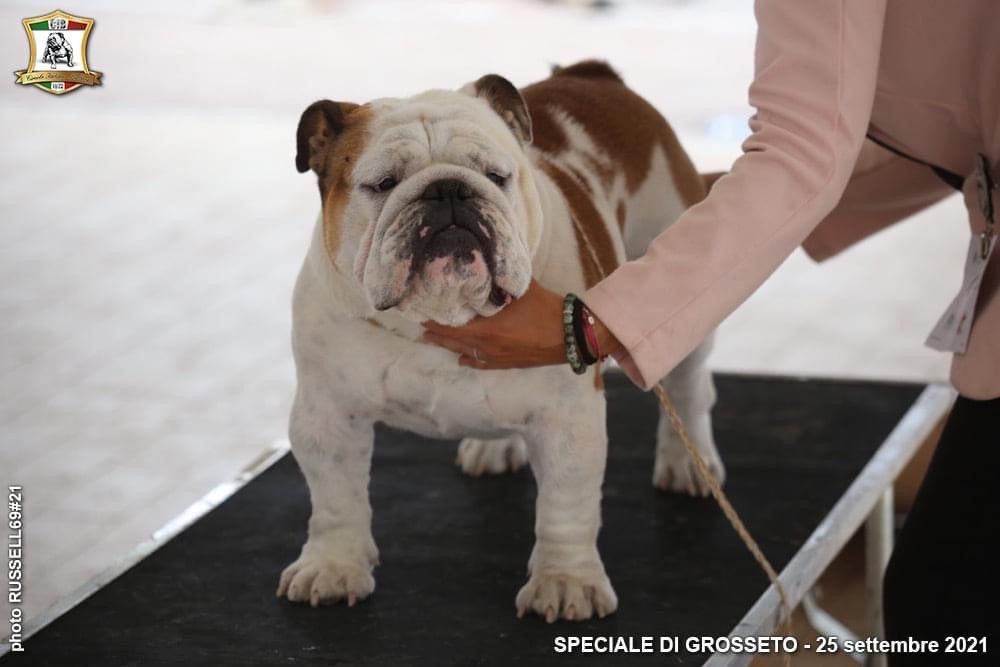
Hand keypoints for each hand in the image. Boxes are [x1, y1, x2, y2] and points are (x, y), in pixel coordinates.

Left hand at [422, 280, 622, 369]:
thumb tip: (489, 262)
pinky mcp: (509, 363)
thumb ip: (503, 278)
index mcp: (488, 329)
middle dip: (437, 334)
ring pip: (466, 352)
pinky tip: (462, 358)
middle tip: (421, 328)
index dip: (435, 322)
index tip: (421, 314)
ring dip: (449, 346)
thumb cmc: (547, 310)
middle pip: (454, 342)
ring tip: (433, 340)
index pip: (452, 327)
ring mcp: (498, 357)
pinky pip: (482, 363)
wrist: (572, 336)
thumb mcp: (523, 287)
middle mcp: (488, 347)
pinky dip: (469, 359)